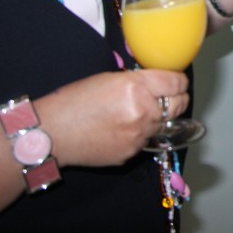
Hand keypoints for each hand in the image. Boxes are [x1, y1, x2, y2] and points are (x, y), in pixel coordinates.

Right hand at [38, 69, 188, 165]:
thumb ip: (138, 81)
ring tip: (135, 114)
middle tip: (167, 96)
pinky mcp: (133, 152)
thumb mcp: (108, 79)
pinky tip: (121, 129)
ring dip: (157, 118)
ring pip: (164, 124)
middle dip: (176, 99)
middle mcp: (143, 111)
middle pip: (179, 104)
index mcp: (136, 87)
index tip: (175, 81)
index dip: (178, 81)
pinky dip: (141, 134)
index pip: (177, 82)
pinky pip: (146, 140)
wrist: (52, 134)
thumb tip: (158, 84)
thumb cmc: (74, 101)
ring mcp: (139, 134)